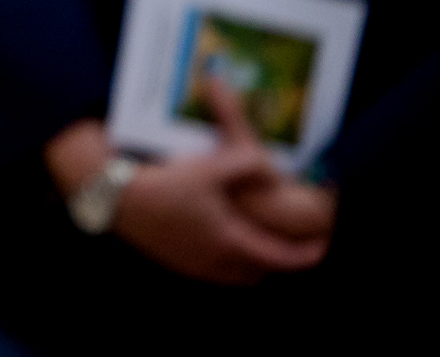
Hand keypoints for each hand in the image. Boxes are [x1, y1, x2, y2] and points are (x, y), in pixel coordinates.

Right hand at [109, 79, 331, 283]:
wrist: (116, 198)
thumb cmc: (165, 183)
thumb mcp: (210, 167)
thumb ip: (247, 164)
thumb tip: (271, 169)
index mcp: (232, 243)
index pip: (283, 259)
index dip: (309, 253)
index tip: (323, 244)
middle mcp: (216, 262)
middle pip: (260, 273)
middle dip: (278, 260)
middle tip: (288, 243)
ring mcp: (193, 265)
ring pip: (235, 275)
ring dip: (250, 261)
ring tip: (253, 238)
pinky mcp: (174, 261)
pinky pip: (212, 270)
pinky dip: (225, 258)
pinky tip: (215, 233)